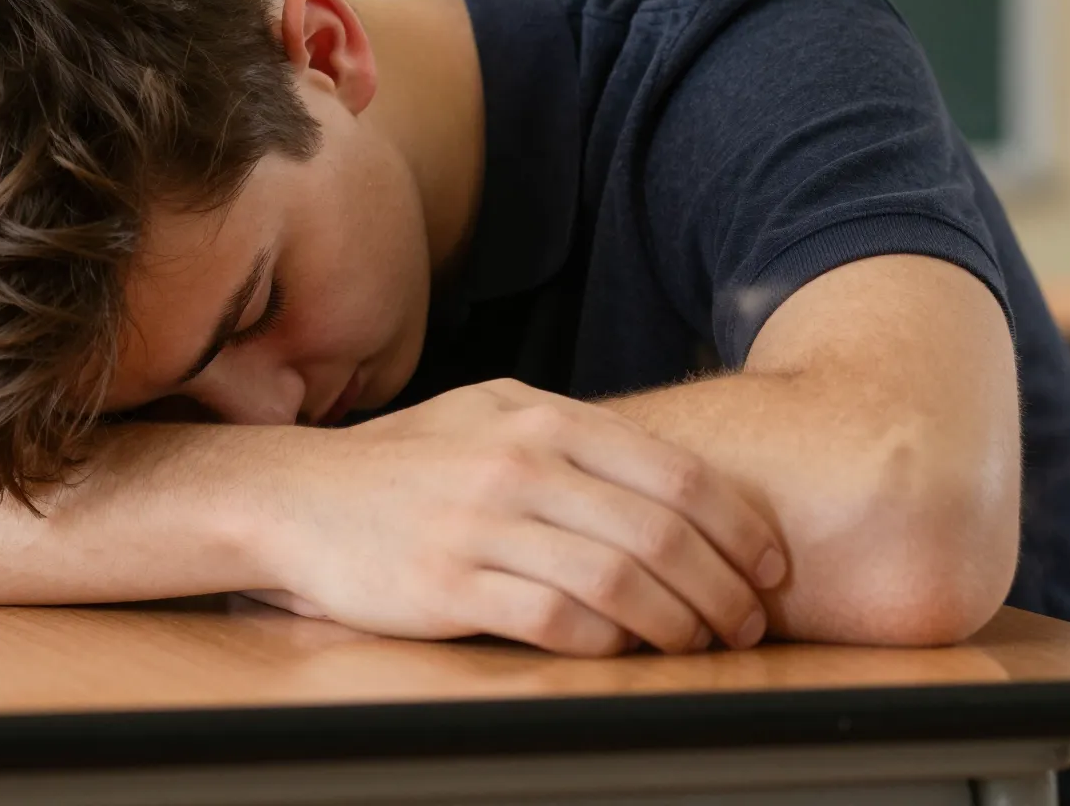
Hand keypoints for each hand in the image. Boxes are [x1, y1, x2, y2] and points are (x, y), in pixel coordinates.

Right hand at [255, 379, 786, 656]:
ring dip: (676, 622)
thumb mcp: (494, 416)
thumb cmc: (408, 463)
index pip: (675, 473)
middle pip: (660, 530)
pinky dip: (606, 641)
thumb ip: (577, 437)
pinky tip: (625, 652)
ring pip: (618, 577)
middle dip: (723, 586)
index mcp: (544, 418)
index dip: (738, 526)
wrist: (299, 496)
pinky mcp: (449, 582)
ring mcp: (484, 522)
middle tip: (748, 622)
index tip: (769, 565)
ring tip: (701, 645)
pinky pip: (554, 617)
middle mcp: (521, 463)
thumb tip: (675, 484)